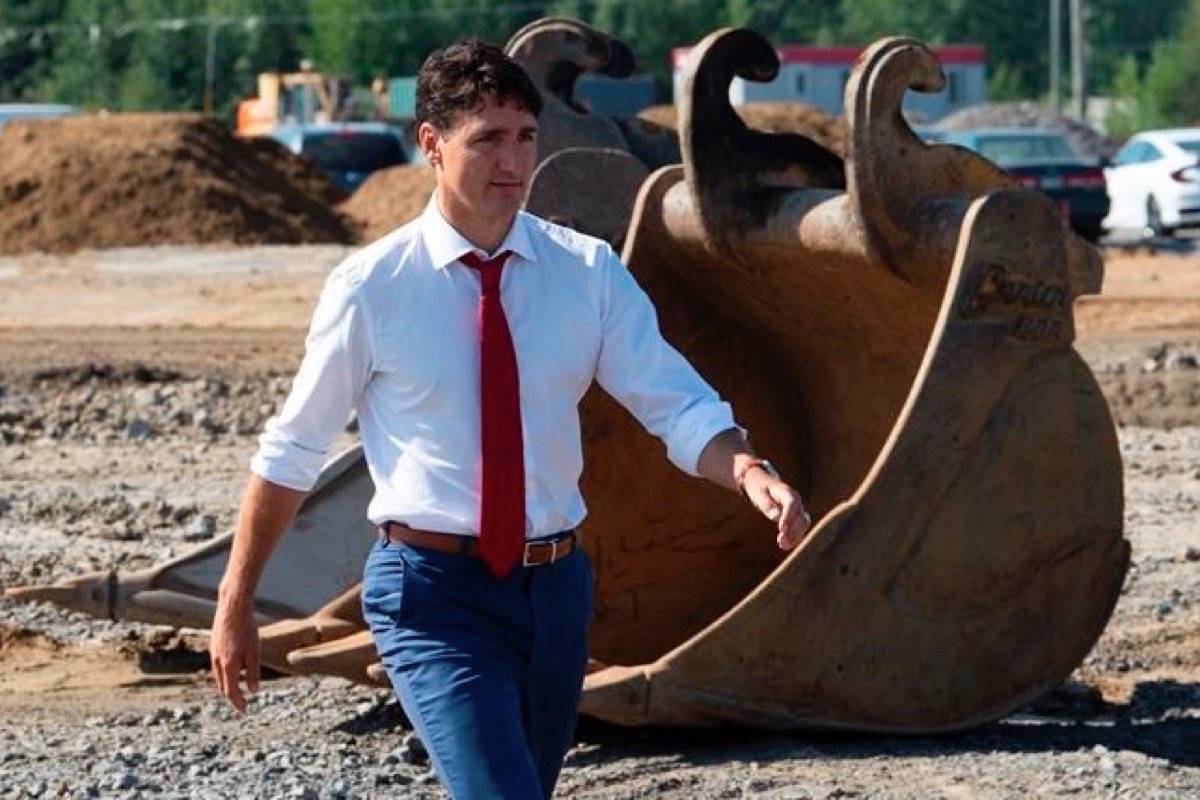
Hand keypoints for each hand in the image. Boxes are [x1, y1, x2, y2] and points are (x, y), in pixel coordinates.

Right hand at [209, 594, 259, 712]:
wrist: (232, 607)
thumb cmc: (247, 629)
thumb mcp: (254, 652)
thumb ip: (253, 672)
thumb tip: (253, 691)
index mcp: (228, 665)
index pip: (231, 691)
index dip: (237, 702)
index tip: (245, 710)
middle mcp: (217, 661)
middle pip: (223, 686)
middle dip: (232, 696)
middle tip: (242, 703)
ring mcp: (213, 653)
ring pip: (218, 676)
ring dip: (227, 685)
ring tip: (236, 690)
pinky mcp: (213, 645)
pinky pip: (216, 665)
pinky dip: (224, 673)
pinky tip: (231, 671)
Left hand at [744, 469, 811, 549]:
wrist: (760, 482)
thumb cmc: (758, 488)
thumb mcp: (758, 494)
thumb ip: (766, 505)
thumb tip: (775, 516)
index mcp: (786, 491)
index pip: (791, 503)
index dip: (788, 517)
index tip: (781, 530)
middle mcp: (795, 499)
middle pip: (801, 515)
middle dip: (792, 530)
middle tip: (780, 542)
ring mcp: (797, 508)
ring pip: (803, 523)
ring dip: (795, 535)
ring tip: (783, 545)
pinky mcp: (796, 516)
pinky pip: (800, 527)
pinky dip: (795, 536)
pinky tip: (785, 545)